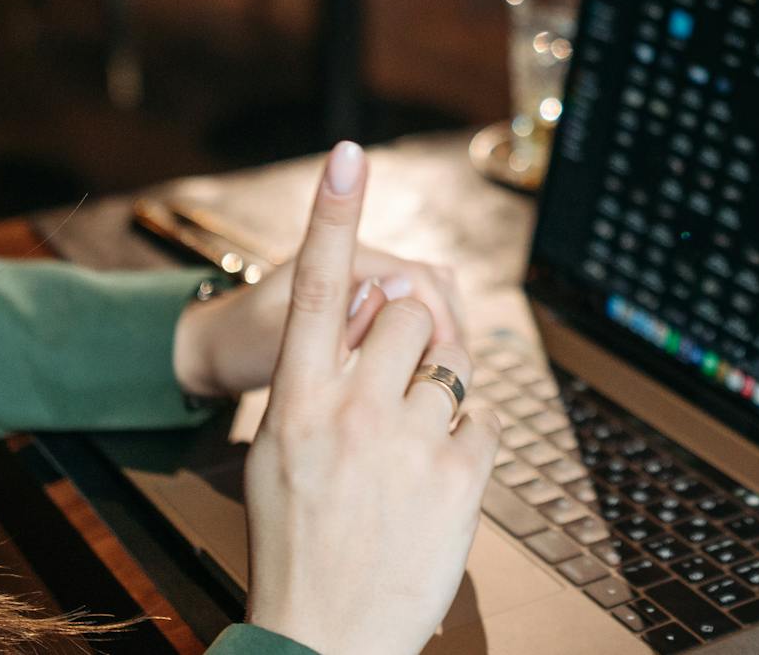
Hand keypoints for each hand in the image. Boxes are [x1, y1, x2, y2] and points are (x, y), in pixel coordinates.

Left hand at [172, 211, 463, 401]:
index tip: (446, 354)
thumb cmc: (239, 346)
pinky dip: (430, 345)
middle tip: (448, 384)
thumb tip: (396, 292)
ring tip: (443, 386)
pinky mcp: (368, 307)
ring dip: (442, 338)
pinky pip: (418, 319)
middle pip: (431, 287)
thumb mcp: (272, 342)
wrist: (217, 349)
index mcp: (335, 261)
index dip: (437, 314)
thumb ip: (327, 320)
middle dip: (445, 330)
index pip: (413, 276)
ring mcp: (366, 284)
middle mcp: (357, 263)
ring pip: (430, 302)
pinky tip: (428, 381)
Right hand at [242, 141, 498, 654]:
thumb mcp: (278, 449)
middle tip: (390, 388)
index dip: (331, 214)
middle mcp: (348, 411)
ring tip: (405, 447)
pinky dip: (464, 438)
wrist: (323, 638)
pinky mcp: (458, 477)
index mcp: (293, 400)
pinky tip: (433, 481)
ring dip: (436, 387)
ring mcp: (406, 443)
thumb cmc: (297, 540)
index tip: (348, 153)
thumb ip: (319, 376)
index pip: (315, 287)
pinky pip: (479, 414)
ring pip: (448, 357)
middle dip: (409, 333)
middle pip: (407, 309)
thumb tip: (371, 308)